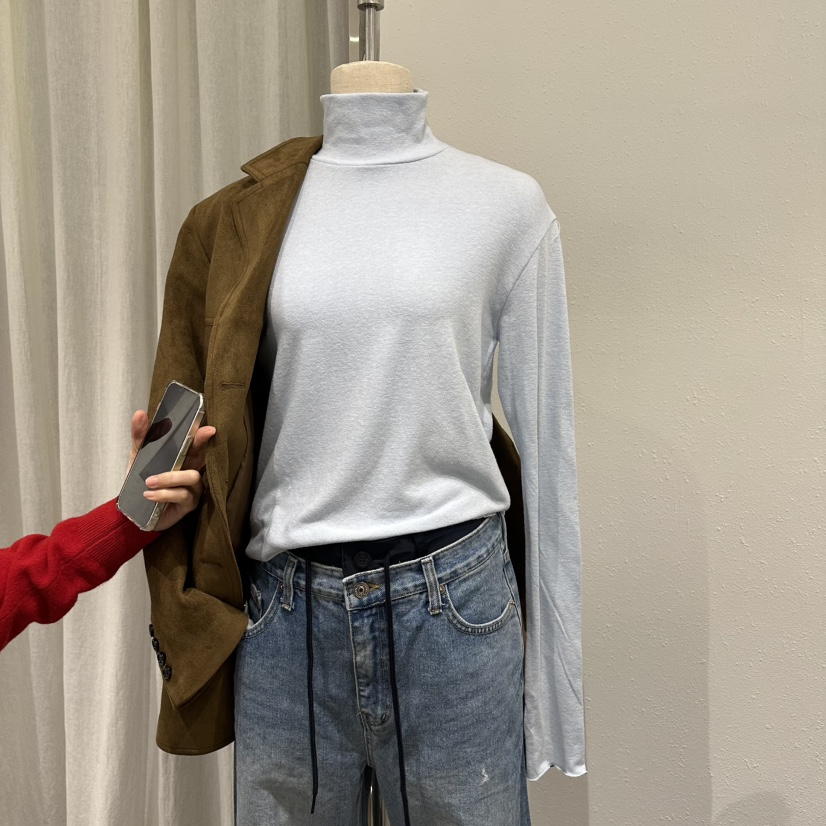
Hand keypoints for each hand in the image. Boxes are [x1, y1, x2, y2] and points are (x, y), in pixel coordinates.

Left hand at [126, 410, 216, 531]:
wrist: (134, 510)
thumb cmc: (143, 481)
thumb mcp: (138, 456)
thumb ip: (140, 436)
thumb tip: (139, 414)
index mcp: (184, 456)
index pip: (197, 443)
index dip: (202, 435)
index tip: (207, 429)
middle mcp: (192, 469)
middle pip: (204, 456)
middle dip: (200, 447)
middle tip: (194, 442)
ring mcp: (194, 487)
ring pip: (192, 476)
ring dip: (170, 478)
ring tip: (149, 481)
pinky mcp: (190, 504)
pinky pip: (182, 495)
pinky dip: (164, 494)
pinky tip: (150, 495)